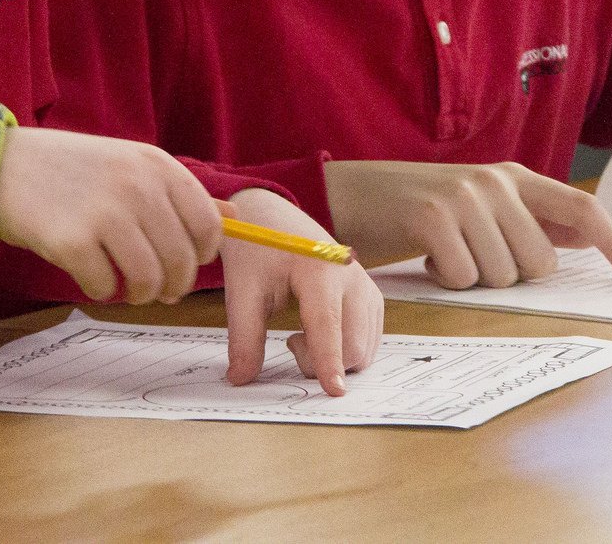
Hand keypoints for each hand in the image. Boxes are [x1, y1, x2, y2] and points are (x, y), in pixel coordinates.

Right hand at [0, 127, 222, 304]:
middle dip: (171, 286)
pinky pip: (104, 287)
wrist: (3, 167)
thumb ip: (179, 194)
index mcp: (158, 165)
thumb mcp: (130, 165)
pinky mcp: (71, 240)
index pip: (208, 226)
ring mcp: (104, 212)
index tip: (185, 264)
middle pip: (181, 261)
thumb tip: (234, 217)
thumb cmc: (73, 170)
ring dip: (139, 294)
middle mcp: (137, 186)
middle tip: (155, 290)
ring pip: (148, 280)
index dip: (202, 256)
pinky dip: (100, 290)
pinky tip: (88, 273)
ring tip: (124, 287)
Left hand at [220, 189, 381, 395]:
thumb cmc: (258, 250)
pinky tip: (319, 331)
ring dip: (335, 359)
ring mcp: (366, 286)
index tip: (334, 392)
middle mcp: (351, 276)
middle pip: (353, 344)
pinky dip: (346, 349)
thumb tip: (240, 379)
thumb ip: (243, 337)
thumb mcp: (242, 291)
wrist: (273, 218)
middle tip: (290, 344)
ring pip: (365, 347)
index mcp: (318, 269)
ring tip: (301, 334)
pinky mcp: (371, 296)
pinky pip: (369, 339)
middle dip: (323, 365)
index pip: (327, 324)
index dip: (329, 360)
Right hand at [323, 159, 611, 290]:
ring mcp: (464, 197)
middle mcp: (495, 182)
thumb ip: (530, 219)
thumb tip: (586, 237)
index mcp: (513, 177)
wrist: (352, 194)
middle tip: (475, 257)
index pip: (582, 209)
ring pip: (503, 275)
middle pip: (541, 263)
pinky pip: (464, 277)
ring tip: (447, 252)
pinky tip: (427, 257)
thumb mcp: (480, 206)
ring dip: (475, 278)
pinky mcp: (433, 217)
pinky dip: (446, 280)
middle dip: (511, 275)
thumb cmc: (420, 209)